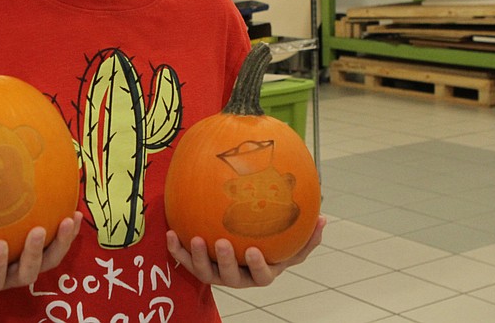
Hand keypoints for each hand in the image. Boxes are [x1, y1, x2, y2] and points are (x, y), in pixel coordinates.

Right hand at [0, 205, 82, 294]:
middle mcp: (4, 277)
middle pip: (23, 275)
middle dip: (31, 255)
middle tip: (36, 230)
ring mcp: (23, 266)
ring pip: (47, 262)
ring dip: (60, 244)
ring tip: (66, 220)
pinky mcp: (37, 255)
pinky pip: (55, 247)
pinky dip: (66, 233)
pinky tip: (73, 211)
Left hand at [166, 215, 325, 288]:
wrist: (237, 249)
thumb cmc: (268, 246)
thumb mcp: (288, 244)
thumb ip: (306, 237)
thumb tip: (323, 218)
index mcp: (260, 272)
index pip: (261, 275)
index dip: (256, 266)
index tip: (252, 249)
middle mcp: (237, 276)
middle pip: (230, 277)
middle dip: (225, 262)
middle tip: (220, 242)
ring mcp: (216, 273)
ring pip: (205, 272)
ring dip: (198, 256)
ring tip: (195, 238)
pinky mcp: (196, 266)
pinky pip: (184, 259)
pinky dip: (177, 248)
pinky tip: (170, 232)